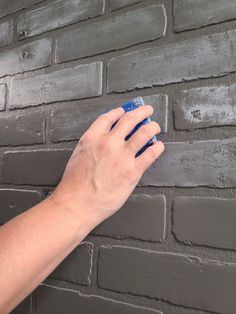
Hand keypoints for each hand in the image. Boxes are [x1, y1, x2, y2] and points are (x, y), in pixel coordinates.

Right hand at [50, 105, 164, 230]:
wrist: (78, 203)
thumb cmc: (75, 183)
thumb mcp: (79, 155)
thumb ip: (92, 143)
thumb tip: (105, 139)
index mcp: (93, 137)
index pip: (109, 117)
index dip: (119, 112)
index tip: (124, 111)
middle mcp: (109, 142)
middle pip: (130, 120)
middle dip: (141, 112)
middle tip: (146, 110)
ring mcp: (123, 156)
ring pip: (144, 133)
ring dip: (152, 126)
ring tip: (155, 125)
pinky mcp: (133, 171)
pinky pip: (151, 153)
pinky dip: (157, 147)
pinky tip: (159, 146)